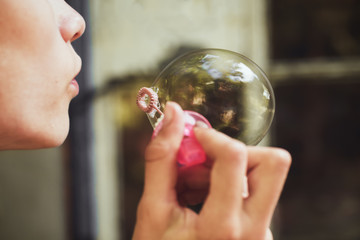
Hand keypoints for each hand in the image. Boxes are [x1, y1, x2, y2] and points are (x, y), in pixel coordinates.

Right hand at [133, 102, 290, 239]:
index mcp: (224, 227)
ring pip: (261, 175)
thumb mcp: (152, 209)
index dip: (211, 136)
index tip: (192, 136)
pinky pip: (252, 191)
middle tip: (202, 161)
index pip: (235, 158)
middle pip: (272, 163)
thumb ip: (161, 158)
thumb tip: (173, 114)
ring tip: (189, 189)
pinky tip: (198, 201)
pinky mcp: (260, 230)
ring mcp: (262, 232)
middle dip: (235, 152)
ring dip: (223, 170)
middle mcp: (255, 230)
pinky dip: (224, 185)